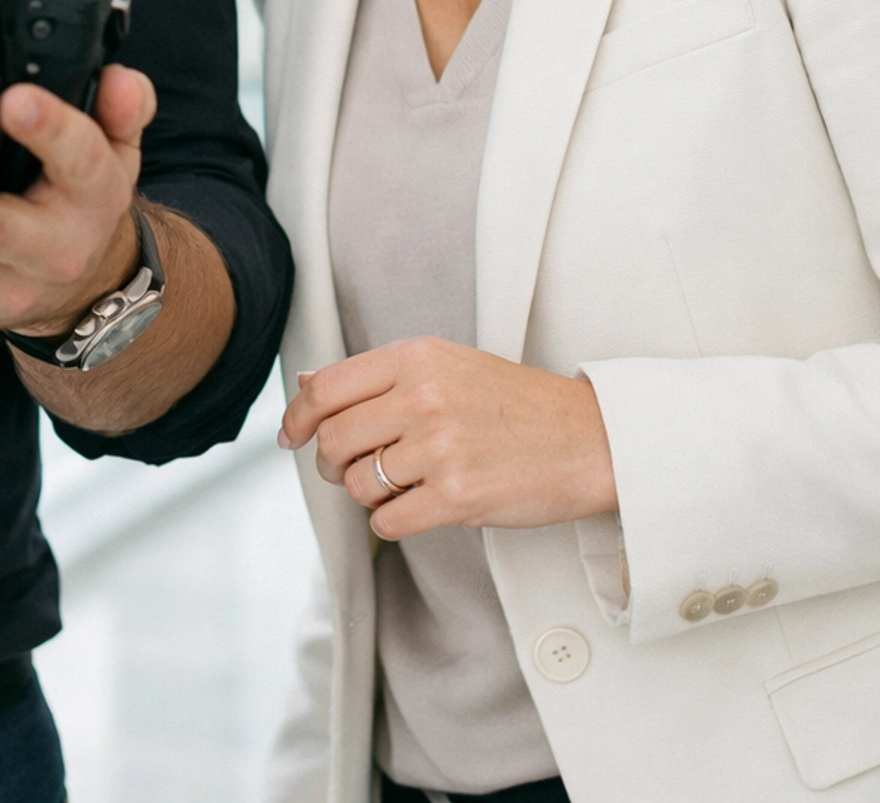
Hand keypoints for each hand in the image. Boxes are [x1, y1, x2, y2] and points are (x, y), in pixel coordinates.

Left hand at [0, 62, 156, 335]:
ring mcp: (17, 286)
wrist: (86, 283)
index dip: (50, 127)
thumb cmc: (87, 199)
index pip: (80, 156)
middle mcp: (60, 248)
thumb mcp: (118, 150)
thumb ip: (123, 106)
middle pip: (9, 227)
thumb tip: (120, 81)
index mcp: (97, 194)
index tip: (15, 100)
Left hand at [279, 336, 617, 535]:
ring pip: (357, 484)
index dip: (296, 417)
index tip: (289, 437)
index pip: (325, 387)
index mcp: (416, 356)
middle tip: (348, 470)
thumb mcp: (447, 365)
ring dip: (365, 495)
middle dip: (330, 463)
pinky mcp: (459, 497)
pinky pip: (389, 522)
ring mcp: (441, 447)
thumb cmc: (515, 404)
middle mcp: (423, 396)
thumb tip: (306, 383)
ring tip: (397, 487)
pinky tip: (416, 508)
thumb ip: (378, 375)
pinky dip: (392, 523)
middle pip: (333, 439)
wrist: (590, 439)